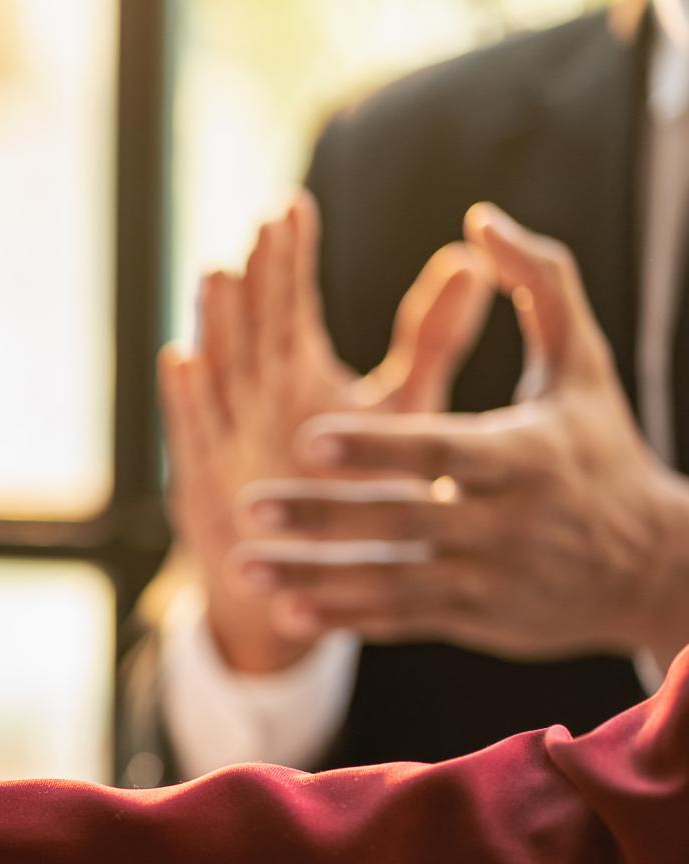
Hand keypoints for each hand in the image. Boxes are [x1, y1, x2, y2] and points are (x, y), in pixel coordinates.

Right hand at [159, 191, 492, 671]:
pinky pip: (194, 431)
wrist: (305, 568)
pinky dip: (185, 397)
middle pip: (254, 325)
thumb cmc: (357, 482)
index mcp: (299, 369)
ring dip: (215, 322)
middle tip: (264, 226)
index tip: (294, 207)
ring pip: (220, 368)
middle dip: (258, 277)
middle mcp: (258, 395)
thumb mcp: (401, 403)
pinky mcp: (207, 478)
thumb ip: (431, 337)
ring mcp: (228, 434)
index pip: (291, 303)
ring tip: (217, 273)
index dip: (291, 257)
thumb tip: (475, 264)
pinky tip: (180, 359)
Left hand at [239, 203, 688, 663]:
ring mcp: (487, 577)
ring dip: (313, 578)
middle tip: (245, 504)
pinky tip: (285, 614)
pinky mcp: (474, 619)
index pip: (440, 451)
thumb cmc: (601, 448)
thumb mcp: (581, 365)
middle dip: (322, 516)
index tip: (307, 439)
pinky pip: (400, 621)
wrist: (651, 565)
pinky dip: (344, 620)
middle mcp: (504, 522)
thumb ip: (540, 285)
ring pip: (388, 581)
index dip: (376, 447)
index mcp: (524, 455)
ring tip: (240, 567)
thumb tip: (480, 220)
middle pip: (401, 521)